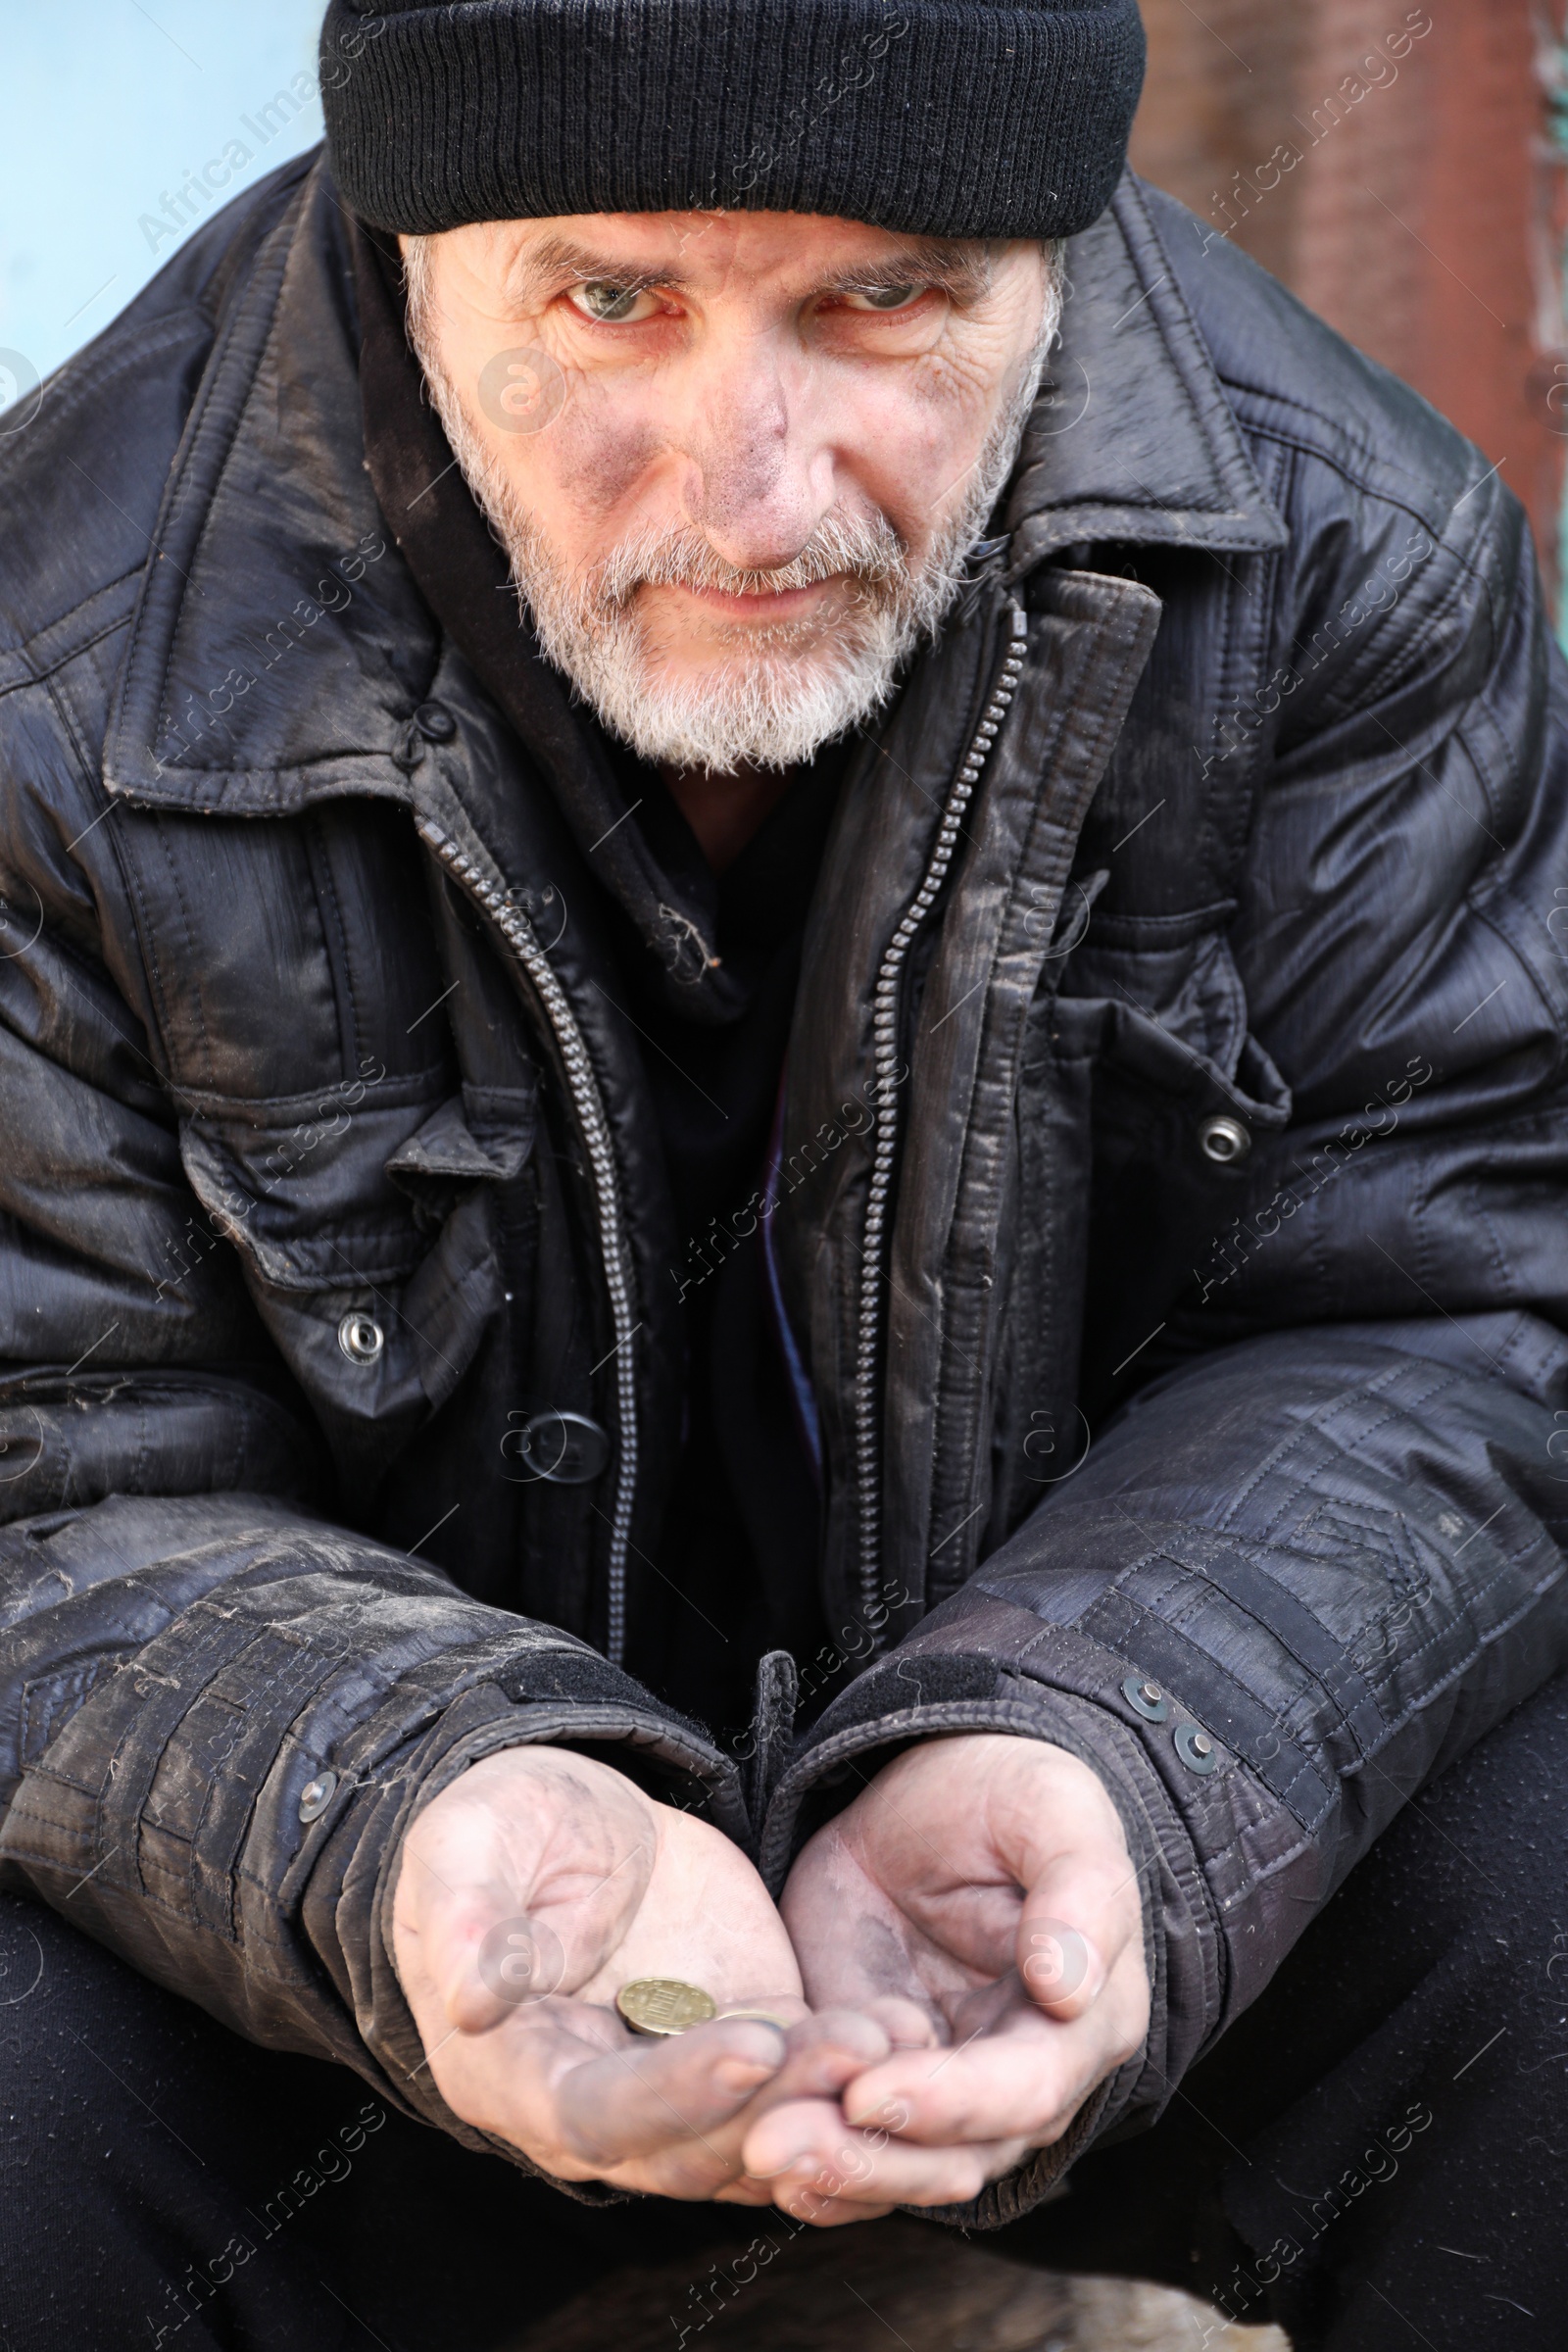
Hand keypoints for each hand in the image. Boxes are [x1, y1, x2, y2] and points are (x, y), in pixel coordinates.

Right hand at [392, 1744, 922, 2212]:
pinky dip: (851, 2070)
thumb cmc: (497, 1830)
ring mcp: (682, 2081)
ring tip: (893, 2038)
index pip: (601, 2115)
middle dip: (781, 2106)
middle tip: (855, 2051)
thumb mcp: (464, 1848)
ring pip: (761, 2129)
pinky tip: (906, 2028)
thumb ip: (465, 1920)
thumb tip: (472, 1997)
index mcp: (518, 2075)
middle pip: (696, 2145)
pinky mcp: (746, 2041)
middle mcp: (602, 2105)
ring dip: (830, 2098)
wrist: (562, 1818)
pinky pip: (801, 2082)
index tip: (754, 2043)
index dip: (677, 2092)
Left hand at [755, 1734, 1149, 2215]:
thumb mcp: (1053, 1810)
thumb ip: (1078, 1890)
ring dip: (833, 2172)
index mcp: (1084, 2021)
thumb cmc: (1012, 1796)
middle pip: (958, 2156)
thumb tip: (1069, 1987)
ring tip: (758, 2152)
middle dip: (873, 2160)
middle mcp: (1021, 2076)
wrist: (934, 1793)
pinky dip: (813, 2168)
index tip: (871, 2092)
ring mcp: (946, 2085)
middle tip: (779, 2144)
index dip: (954, 2101)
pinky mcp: (879, 2077)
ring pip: (902, 2167)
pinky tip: (752, 2164)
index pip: (1027, 2090)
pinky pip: (854, 2143)